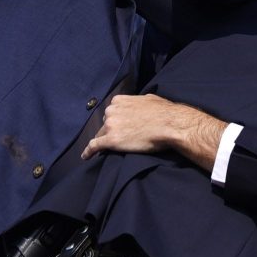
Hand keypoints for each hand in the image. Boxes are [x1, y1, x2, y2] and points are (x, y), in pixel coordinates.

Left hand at [83, 93, 225, 170]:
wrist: (170, 125)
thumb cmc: (164, 112)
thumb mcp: (149, 99)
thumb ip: (137, 102)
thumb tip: (140, 104)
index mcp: (119, 101)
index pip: (112, 112)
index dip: (116, 121)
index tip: (120, 127)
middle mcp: (111, 111)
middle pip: (106, 123)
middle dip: (112, 130)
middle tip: (123, 138)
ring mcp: (110, 126)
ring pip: (101, 135)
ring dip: (105, 140)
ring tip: (110, 149)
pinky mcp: (111, 140)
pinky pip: (94, 146)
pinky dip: (88, 152)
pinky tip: (85, 157)